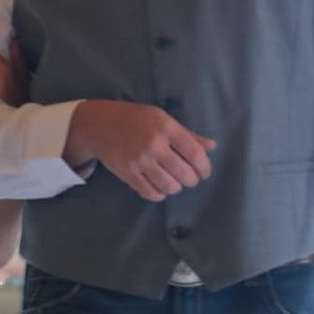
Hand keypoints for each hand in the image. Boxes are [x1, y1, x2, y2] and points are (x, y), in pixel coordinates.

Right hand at [64, 100, 215, 201]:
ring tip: (175, 181)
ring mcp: (139, 161)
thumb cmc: (137, 119)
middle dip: (192, 180)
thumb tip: (212, 147)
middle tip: (190, 178)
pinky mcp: (128, 174)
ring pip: (169, 186)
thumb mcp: (163, 119)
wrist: (101, 125)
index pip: (194, 153)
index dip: (204, 167)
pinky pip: (150, 193)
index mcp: (166, 128)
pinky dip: (160, 194)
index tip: (204, 172)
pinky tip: (161, 187)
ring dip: (177, 187)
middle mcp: (153, 145)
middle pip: (184, 174)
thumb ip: (188, 135)